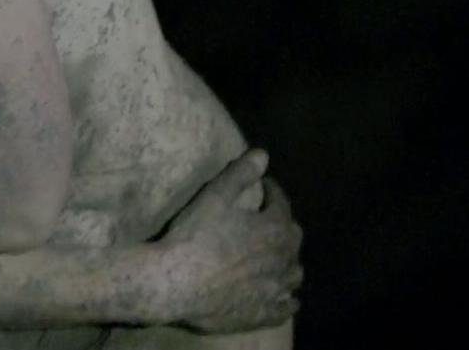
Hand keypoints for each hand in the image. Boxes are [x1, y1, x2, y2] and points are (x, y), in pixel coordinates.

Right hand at [155, 148, 303, 333]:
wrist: (174, 283)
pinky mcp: (263, 314)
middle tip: (268, 222)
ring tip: (276, 259)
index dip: (273, 193)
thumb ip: (241, 174)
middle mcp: (282, 259)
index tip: (265, 188)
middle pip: (292, 238)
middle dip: (283, 226)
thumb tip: (263, 154)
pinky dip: (287, 300)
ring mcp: (274, 289)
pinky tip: (283, 297)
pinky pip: (286, 307)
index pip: (281, 204)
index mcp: (274, 228)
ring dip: (288, 262)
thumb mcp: (216, 196)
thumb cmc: (194, 236)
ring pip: (294, 274)